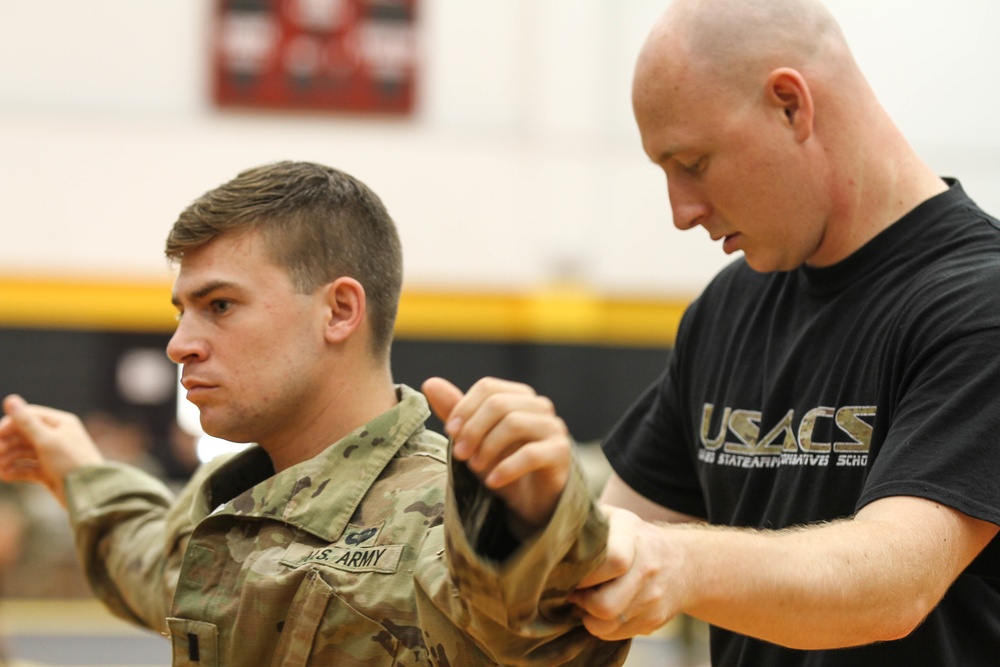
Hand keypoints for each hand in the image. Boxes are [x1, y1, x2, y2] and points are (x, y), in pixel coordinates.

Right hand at [0, 395, 103, 505]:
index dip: (10, 424)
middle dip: (7, 444)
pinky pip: (28, 468)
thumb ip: (26, 422)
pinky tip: (3, 475)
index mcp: (61, 423)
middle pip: (24, 435)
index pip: (29, 416)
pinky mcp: (50, 472)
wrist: (89, 494)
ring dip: (8, 458)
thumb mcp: (47, 441)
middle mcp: (57, 437)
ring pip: (24, 453)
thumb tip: (10, 399)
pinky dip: (15, 471)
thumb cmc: (71, 462)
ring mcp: (53, 455)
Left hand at [422, 376, 571, 530]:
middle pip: (499, 404)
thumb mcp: (474, 439)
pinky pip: (531, 454)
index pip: (488, 387)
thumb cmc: (503, 462)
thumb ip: (455, 412)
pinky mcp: (560, 453)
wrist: (533, 499)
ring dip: (487, 447)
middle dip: (473, 429)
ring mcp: (553, 428)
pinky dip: (506, 468)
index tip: (450, 432)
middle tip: (459, 454)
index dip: (465, 407)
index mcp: (519, 396)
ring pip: (514, 424)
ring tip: (474, 467)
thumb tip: (429, 383)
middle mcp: (539, 406)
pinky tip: (492, 481)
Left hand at [569, 505, 681, 639]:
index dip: (584, 575)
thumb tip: (547, 524)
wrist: (685, 562)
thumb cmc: (635, 538)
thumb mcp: (615, 518)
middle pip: (605, 605)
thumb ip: (587, 521)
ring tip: (583, 600)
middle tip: (571, 591)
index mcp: (632, 535)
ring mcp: (652, 598)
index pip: (612, 562)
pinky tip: (599, 609)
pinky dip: (601, 626)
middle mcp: (647, 567)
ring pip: (606, 625)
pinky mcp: (653, 620)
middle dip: (580, 602)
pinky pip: (616, 635)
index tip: (569, 573)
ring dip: (587, 617)